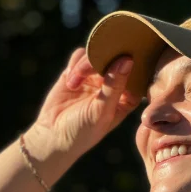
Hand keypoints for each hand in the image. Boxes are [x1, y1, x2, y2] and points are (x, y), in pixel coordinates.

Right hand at [27, 47, 141, 159]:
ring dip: (85, 65)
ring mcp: (94, 78)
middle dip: (105, 59)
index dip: (134, 66)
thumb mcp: (101, 111)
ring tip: (73, 84)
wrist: (53, 136)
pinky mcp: (77, 72)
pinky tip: (69, 81)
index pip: (137, 77)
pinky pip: (80, 56)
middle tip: (94, 67)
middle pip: (116, 60)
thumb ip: (115, 86)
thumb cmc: (83, 131)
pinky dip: (75, 64)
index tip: (130, 56)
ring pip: (97, 56)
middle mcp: (112, 86)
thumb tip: (127, 60)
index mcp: (125, 99)